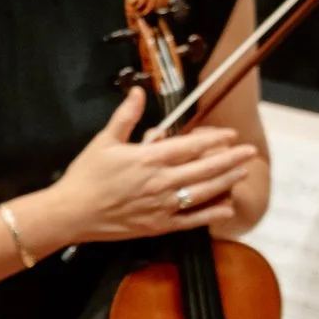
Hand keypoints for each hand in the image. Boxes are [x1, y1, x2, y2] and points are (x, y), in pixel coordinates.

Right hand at [39, 87, 255, 244]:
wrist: (69, 214)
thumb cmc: (84, 177)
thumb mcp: (103, 141)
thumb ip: (125, 117)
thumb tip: (137, 93)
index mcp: (147, 159)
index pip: (190, 146)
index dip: (214, 139)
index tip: (229, 134)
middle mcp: (159, 183)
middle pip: (205, 168)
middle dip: (231, 159)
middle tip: (249, 152)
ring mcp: (160, 206)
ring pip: (203, 192)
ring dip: (226, 181)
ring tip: (242, 172)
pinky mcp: (156, 226)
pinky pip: (190, 220)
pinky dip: (210, 214)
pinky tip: (226, 207)